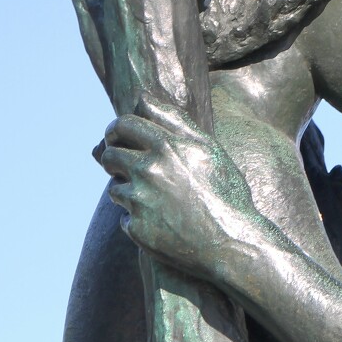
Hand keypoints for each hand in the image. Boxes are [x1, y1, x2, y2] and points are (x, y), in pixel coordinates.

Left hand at [100, 94, 255, 278]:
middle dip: (115, 158)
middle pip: (109, 154)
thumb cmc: (226, 192)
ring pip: (115, 187)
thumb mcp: (209, 150)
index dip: (116, 129)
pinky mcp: (135, 229)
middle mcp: (150, 169)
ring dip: (128, 190)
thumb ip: (175, 121)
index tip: (119, 136)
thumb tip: (143, 98)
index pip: (123, 124)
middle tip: (129, 166)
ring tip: (157, 199)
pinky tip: (163, 223)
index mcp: (168, 146)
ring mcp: (140, 200)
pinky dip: (137, 219)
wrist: (232, 242)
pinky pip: (124, 218)